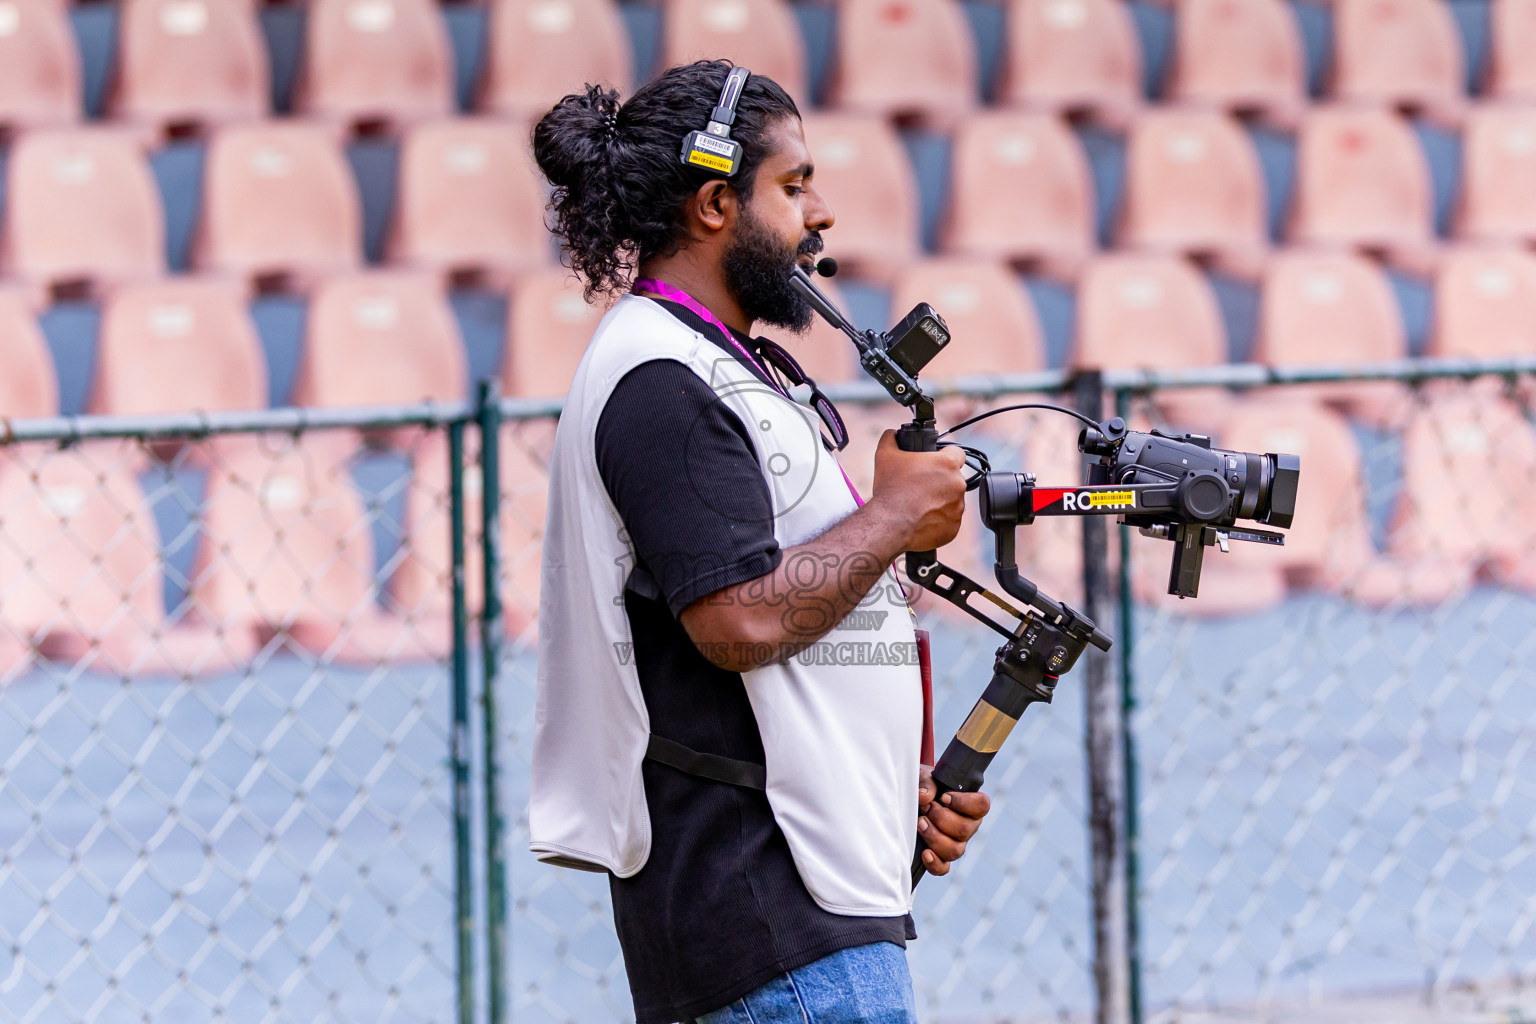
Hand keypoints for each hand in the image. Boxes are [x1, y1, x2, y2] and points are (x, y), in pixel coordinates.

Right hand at [869, 431, 966, 551]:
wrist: (889, 524)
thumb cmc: (890, 489)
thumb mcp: (885, 455)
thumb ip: (891, 438)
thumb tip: (892, 434)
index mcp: (947, 464)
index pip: (957, 453)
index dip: (946, 456)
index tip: (935, 462)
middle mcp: (958, 485)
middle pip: (954, 478)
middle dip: (941, 481)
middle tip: (921, 486)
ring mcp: (958, 508)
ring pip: (953, 501)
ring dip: (941, 501)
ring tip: (919, 504)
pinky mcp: (954, 528)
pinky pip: (949, 521)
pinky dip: (938, 520)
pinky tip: (921, 519)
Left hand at [916, 768, 989, 876]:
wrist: (911, 801)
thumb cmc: (924, 787)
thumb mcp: (924, 777)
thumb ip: (926, 783)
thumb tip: (924, 796)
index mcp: (971, 804)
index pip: (982, 805)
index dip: (964, 803)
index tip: (944, 797)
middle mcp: (968, 826)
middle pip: (965, 830)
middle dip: (941, 818)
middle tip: (925, 808)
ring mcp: (956, 843)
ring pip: (956, 850)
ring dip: (935, 837)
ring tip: (920, 823)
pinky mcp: (941, 857)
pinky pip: (944, 868)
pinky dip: (935, 863)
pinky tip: (925, 853)